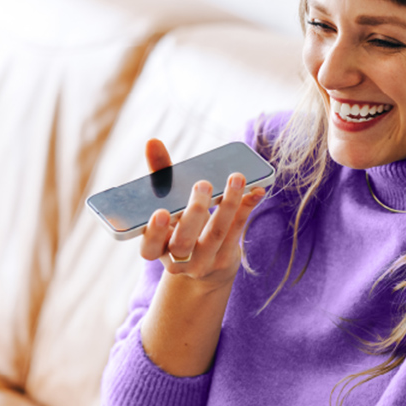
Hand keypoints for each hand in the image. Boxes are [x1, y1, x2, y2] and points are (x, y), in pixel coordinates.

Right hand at [139, 139, 264, 288]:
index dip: (154, 233)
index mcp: (157, 249)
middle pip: (184, 242)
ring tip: (236, 178)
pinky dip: (246, 208)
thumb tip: (152, 142)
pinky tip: (256, 190)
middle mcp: (178, 261)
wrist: (205, 264)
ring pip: (216, 233)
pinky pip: (237, 231)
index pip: (148, 248)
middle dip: (195, 212)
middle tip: (203, 184)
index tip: (162, 212)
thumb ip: (159, 175)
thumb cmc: (180, 226)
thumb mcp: (167, 204)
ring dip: (228, 203)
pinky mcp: (226, 258)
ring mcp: (204, 262)